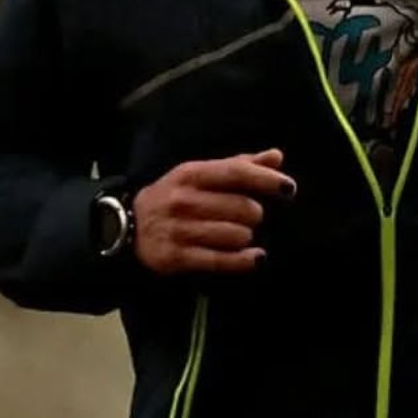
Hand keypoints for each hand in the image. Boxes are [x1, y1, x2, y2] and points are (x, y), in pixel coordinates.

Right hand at [132, 148, 293, 276]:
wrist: (128, 226)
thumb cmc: (177, 197)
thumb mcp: (201, 175)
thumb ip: (240, 165)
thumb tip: (276, 156)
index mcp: (191, 174)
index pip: (236, 173)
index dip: (266, 180)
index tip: (289, 188)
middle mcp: (182, 200)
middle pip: (242, 208)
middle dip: (254, 214)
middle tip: (248, 216)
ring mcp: (178, 229)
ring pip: (237, 235)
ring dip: (245, 237)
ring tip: (237, 234)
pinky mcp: (176, 257)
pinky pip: (223, 261)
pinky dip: (245, 261)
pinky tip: (255, 257)